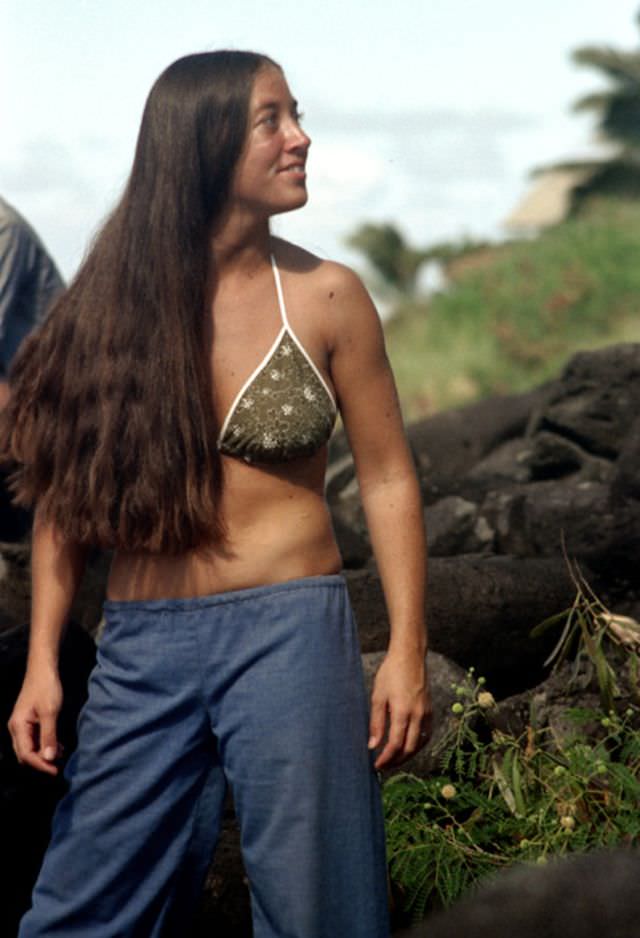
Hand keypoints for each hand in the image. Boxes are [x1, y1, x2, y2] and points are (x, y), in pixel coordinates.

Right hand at [8, 665, 63, 774]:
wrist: (43, 669)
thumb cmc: (46, 687)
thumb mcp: (50, 712)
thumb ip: (49, 735)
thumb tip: (49, 758)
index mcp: (18, 727)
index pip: (26, 754)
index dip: (40, 765)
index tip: (55, 770)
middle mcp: (17, 728)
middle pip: (25, 754)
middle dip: (41, 762)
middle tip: (58, 767)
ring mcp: (23, 725)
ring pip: (31, 748)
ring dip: (44, 754)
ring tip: (61, 756)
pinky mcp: (30, 721)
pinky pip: (35, 739)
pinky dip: (45, 745)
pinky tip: (59, 746)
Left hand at [368, 649, 431, 770]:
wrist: (410, 656)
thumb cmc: (390, 673)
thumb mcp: (378, 696)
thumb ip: (376, 722)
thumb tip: (372, 745)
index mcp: (402, 712)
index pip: (395, 745)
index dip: (386, 758)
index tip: (376, 765)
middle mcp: (417, 715)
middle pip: (409, 749)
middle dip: (396, 761)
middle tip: (384, 766)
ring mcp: (426, 713)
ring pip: (420, 744)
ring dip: (407, 756)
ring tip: (394, 760)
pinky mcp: (430, 710)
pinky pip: (427, 735)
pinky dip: (418, 745)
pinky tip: (409, 747)